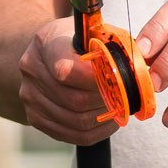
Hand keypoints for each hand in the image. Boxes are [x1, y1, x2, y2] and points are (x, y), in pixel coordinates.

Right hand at [16, 19, 126, 147]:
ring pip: (76, 120)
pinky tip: (108, 120)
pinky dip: (97, 131)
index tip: (119, 80)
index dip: (96, 80)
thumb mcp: (93, 32)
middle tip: (125, 98)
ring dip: (104, 117)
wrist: (48, 55)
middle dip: (106, 101)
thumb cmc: (77, 43)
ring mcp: (30, 96)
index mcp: (46, 42)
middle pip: (75, 100)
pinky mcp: (35, 118)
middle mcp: (32, 69)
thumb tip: (137, 66)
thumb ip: (112, 45)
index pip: (66, 70)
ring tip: (118, 108)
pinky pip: (72, 135)